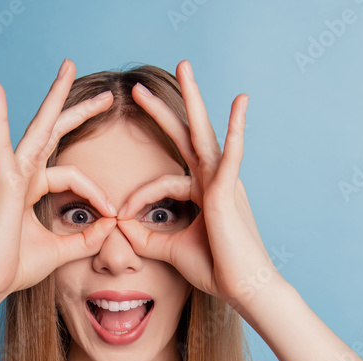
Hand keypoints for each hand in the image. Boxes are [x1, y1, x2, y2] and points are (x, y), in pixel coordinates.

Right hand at [0, 59, 118, 298]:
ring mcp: (10, 176)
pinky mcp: (2, 184)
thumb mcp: (61, 251)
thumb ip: (86, 238)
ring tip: (68, 68)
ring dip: (54, 98)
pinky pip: (0, 146)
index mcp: (32, 189)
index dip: (97, 192)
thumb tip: (113, 225)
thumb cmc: (14, 269)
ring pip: (37, 130)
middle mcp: (21, 176)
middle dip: (80, 111)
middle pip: (54, 134)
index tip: (114, 214)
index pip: (72, 176)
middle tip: (107, 94)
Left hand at [114, 60, 277, 311]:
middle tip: (139, 88)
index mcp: (203, 192)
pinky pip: (232, 155)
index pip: (165, 177)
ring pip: (205, 133)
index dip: (138, 195)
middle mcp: (215, 181)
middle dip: (165, 109)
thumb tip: (119, 226)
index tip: (119, 215)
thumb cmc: (216, 270)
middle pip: (187, 135)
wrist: (244, 289)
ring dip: (193, 99)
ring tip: (184, 67)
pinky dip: (236, 129)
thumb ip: (145, 236)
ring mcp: (224, 183)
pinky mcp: (229, 192)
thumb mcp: (171, 250)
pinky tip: (239, 103)